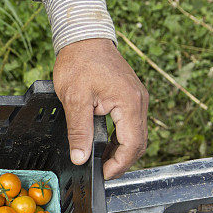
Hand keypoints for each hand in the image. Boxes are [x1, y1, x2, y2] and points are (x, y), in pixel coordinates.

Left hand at [53, 38, 147, 178]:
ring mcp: (136, 98)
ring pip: (135, 135)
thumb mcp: (74, 100)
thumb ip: (79, 131)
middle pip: (137, 143)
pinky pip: (130, 124)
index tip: (102, 175)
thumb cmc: (79, 63)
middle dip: (121, 161)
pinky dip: (120, 138)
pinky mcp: (129, 97)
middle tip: (101, 172)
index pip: (132, 144)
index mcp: (129, 102)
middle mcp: (139, 101)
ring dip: (121, 151)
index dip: (118, 164)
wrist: (84, 38)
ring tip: (101, 163)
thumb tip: (81, 157)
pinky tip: (105, 146)